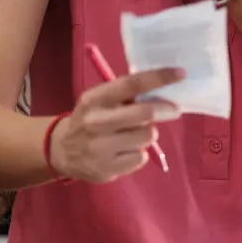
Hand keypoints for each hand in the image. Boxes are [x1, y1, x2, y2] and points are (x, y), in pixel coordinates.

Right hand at [50, 68, 183, 183]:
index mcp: (95, 99)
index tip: (180, 73)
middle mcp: (96, 122)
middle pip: (145, 114)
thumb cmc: (89, 120)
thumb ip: (124, 95)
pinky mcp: (107, 169)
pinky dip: (139, 153)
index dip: (159, 77)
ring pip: (146, 137)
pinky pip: (140, 158)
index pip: (132, 84)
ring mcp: (100, 147)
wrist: (60, 151)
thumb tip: (162, 90)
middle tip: (173, 109)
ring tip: (135, 134)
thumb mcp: (98, 101)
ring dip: (148, 134)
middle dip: (165, 110)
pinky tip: (125, 151)